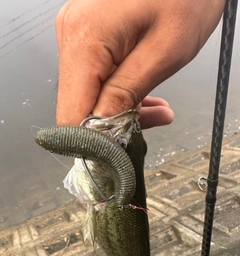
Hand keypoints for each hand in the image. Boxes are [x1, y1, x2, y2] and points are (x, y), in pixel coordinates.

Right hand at [56, 0, 224, 127]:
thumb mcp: (164, 51)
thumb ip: (127, 94)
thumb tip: (101, 131)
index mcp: (84, 40)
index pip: (71, 116)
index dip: (95, 141)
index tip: (122, 148)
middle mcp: (71, 36)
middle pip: (79, 105)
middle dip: (113, 123)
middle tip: (153, 122)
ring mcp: (77, 33)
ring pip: (89, 92)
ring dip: (122, 107)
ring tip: (159, 109)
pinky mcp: (89, 33)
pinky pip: (97, 74)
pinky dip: (120, 89)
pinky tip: (146, 93)